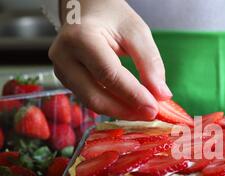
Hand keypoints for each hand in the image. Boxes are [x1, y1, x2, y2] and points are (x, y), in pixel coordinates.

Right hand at [49, 0, 170, 119]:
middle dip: (126, 110)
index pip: (109, 75)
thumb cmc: (112, 17)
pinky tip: (131, 107)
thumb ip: (150, 63)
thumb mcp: (137, 32)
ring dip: (120, 111)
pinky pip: (90, 99)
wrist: (86, 10)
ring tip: (144, 112)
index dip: (133, 95)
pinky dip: (113, 106)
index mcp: (80, 38)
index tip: (155, 108)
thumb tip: (162, 95)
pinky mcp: (66, 80)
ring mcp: (61, 70)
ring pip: (91, 102)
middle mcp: (64, 56)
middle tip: (151, 115)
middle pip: (95, 96)